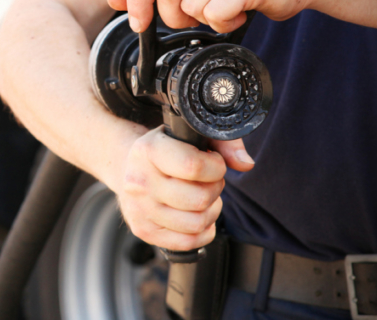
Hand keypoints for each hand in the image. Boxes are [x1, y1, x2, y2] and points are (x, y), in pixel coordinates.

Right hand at [115, 126, 253, 250]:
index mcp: (148, 150)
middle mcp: (139, 181)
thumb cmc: (167, 151)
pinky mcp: (143, 230)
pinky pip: (188, 242)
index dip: (216, 167)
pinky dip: (202, 231)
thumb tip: (245, 164)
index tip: (213, 162)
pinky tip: (196, 214)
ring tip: (203, 197)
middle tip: (209, 180)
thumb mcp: (191, 135)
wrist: (130, 168)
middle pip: (199, 199)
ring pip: (196, 223)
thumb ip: (223, 143)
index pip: (192, 167)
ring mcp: (139, 208)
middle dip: (215, 189)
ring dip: (210, 211)